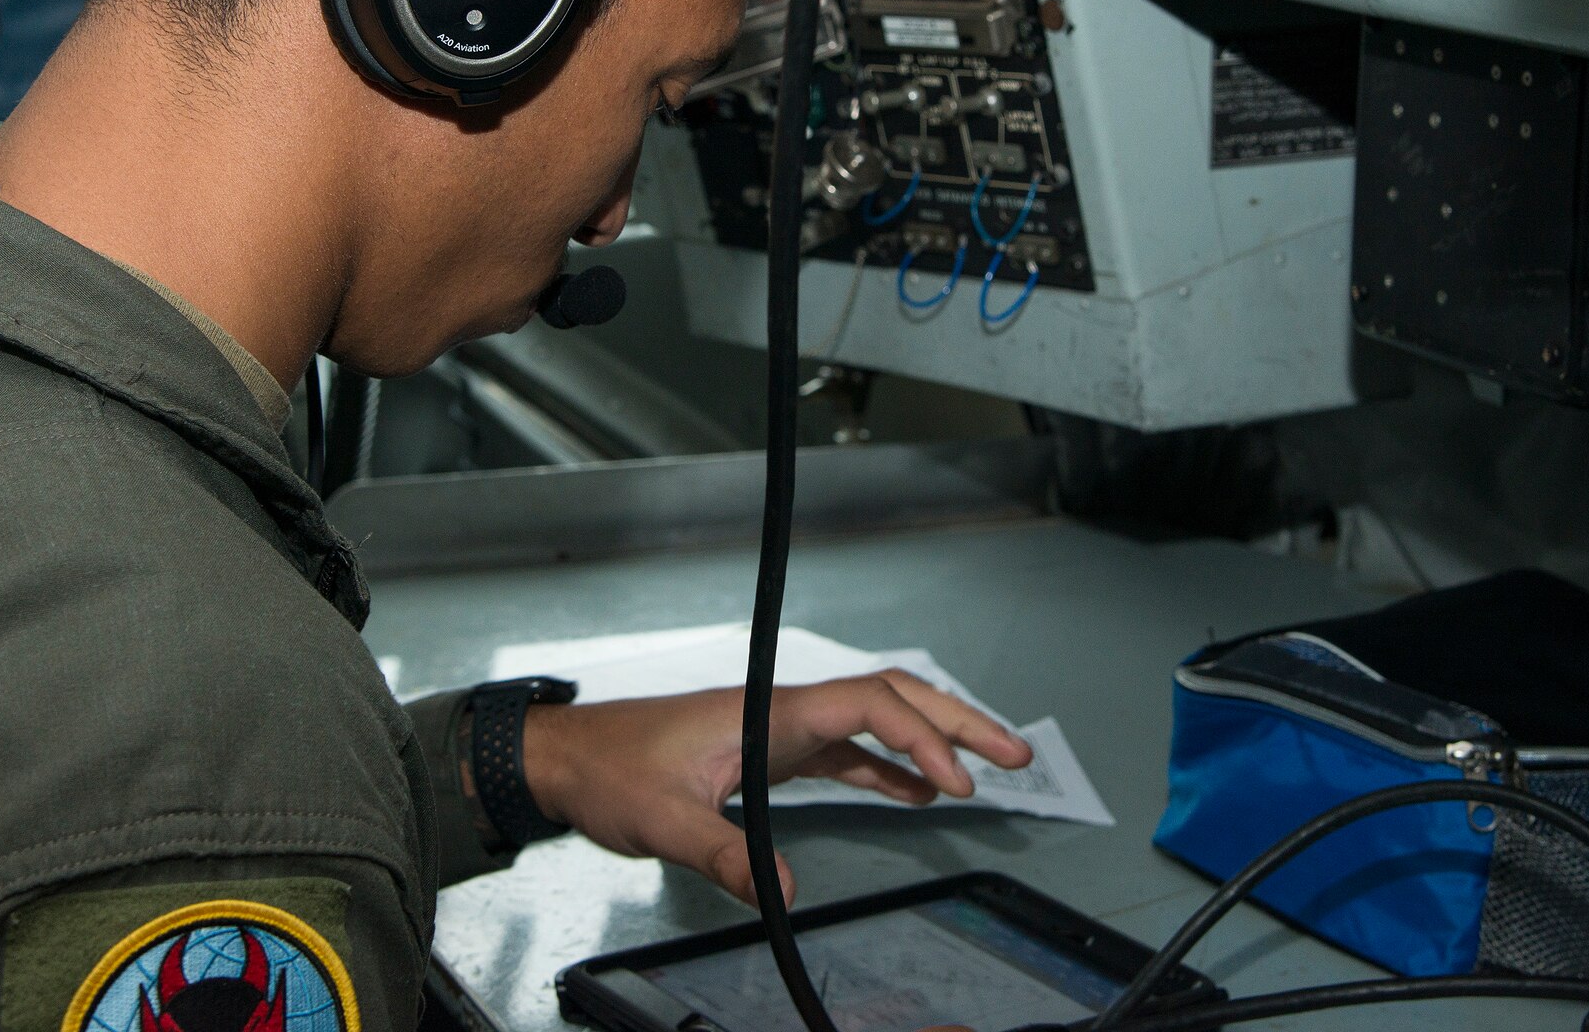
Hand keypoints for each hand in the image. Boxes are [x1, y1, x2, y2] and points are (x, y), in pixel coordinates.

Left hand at [520, 670, 1033, 904]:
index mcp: (770, 711)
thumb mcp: (663, 820)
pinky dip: (891, 767)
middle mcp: (785, 711)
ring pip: (878, 722)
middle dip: (958, 722)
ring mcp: (782, 729)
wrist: (570, 758)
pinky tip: (916, 793)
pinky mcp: (772, 752)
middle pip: (893, 698)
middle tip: (1018, 752)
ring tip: (990, 769)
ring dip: (934, 741)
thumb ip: (725, 854)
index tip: (957, 784)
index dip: (922, 737)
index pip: (871, 704)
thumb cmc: (610, 770)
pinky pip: (850, 752)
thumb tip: (783, 890)